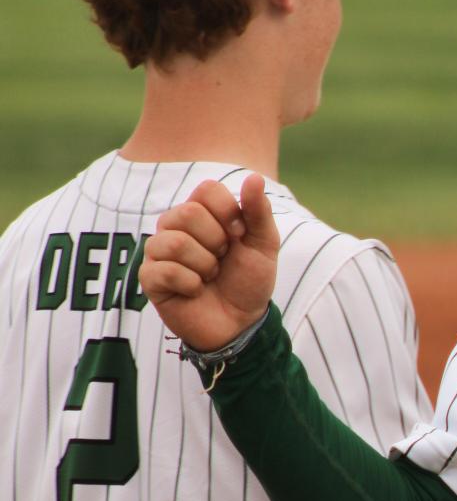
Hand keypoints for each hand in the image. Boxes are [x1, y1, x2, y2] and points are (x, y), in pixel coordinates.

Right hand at [141, 173, 278, 352]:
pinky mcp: (150, 278)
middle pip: (187, 213)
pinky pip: (166, 270)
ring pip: (175, 242)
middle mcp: (175, 226)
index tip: (240, 236)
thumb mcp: (263, 245)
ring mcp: (159, 251)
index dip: (228, 212)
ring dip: (205, 265)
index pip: (207, 189)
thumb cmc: (248, 281)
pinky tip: (195, 291)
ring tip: (210, 276)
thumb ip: (259, 211)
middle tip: (222, 260)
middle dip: (216, 241)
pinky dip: (191, 284)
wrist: (241, 323)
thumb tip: (253, 177)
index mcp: (201, 212)